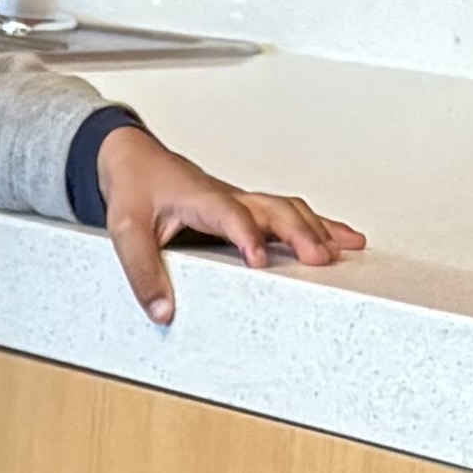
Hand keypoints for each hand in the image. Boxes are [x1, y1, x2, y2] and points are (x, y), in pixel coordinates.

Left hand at [89, 121, 362, 335]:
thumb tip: (162, 311)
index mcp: (201, 199)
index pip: (230, 215)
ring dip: (317, 227)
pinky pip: (285, 215)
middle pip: (273, 209)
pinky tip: (337, 239)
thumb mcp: (125, 231)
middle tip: (321, 258)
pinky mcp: (246, 211)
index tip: (260, 260)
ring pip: (287, 209)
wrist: (135, 161)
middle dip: (300, 232)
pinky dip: (315, 226)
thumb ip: (142, 272)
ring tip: (347, 248)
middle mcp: (228, 197)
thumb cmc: (134, 189)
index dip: (247, 235)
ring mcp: (241, 203)